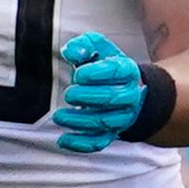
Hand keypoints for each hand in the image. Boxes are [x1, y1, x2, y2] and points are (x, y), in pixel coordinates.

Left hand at [50, 31, 145, 152]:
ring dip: (80, 121)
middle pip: (111, 99)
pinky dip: (80, 144)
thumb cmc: (105, 65)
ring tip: (59, 116)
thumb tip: (73, 52)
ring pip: (104, 122)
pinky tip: (63, 140)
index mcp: (126, 70)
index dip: (98, 73)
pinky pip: (99, 142)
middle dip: (88, 97)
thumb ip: (84, 44)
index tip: (79, 74)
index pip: (116, 71)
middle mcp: (129, 95)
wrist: (127, 89)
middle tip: (69, 94)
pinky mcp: (111, 133)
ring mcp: (121, 116)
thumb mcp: (98, 48)